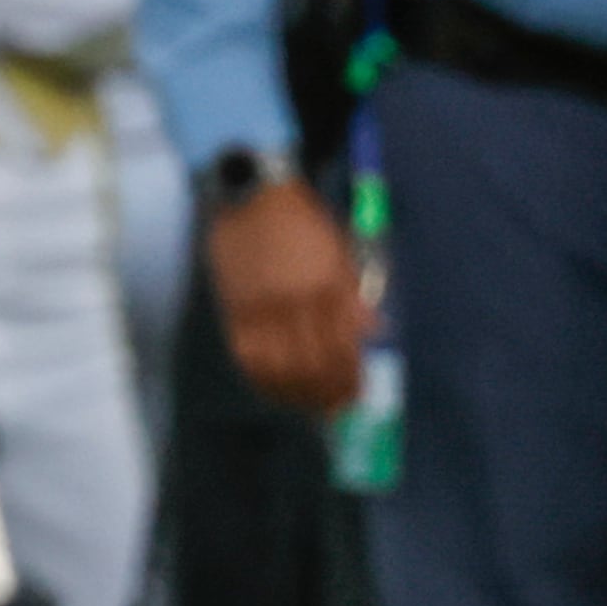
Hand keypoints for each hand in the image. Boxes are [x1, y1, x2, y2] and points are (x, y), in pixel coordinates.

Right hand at [205, 179, 363, 414]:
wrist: (251, 196)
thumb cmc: (302, 221)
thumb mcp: (339, 251)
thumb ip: (352, 294)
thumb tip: (372, 331)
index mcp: (327, 284)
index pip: (342, 346)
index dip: (349, 377)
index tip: (355, 396)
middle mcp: (295, 301)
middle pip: (313, 364)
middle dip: (326, 393)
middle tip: (334, 409)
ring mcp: (261, 308)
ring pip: (280, 368)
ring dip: (295, 394)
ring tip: (306, 405)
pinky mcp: (235, 310)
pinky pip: (247, 357)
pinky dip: (262, 380)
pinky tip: (273, 389)